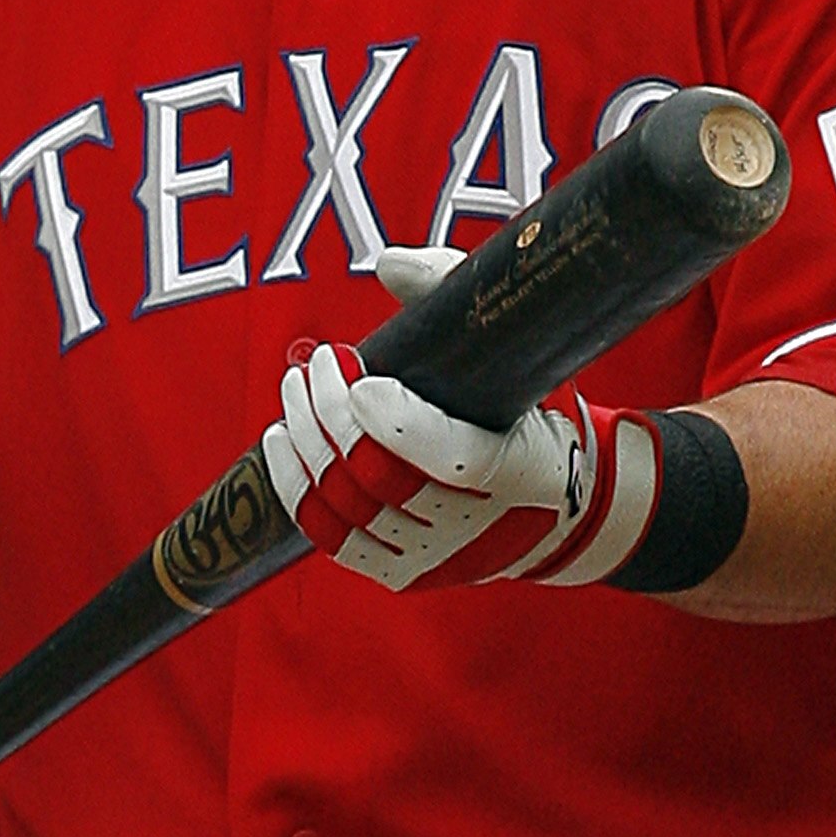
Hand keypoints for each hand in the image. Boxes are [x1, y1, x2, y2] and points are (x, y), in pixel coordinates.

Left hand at [261, 247, 659, 591]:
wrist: (554, 506)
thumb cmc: (525, 407)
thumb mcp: (510, 344)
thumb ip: (454, 290)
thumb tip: (389, 264)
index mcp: (518, 466)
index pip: (451, 455)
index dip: (395, 420)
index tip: (358, 375)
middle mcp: (476, 522)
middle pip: (379, 478)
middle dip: (330, 414)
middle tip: (315, 366)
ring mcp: (437, 554)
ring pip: (347, 508)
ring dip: (304, 444)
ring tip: (292, 393)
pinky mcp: (405, 572)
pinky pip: (334, 540)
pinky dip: (297, 490)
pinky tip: (280, 441)